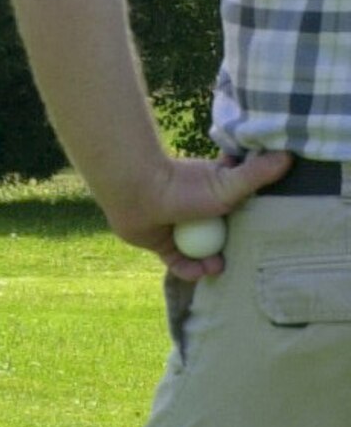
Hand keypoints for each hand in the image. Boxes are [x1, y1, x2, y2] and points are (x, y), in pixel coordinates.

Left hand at [105, 150, 292, 279]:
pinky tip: (199, 272)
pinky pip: (178, 263)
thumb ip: (257, 173)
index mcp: (215, 195)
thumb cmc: (184, 186)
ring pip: (201, 253)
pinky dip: (188, 270)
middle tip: (241, 260)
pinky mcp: (161, 244)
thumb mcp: (228, 184)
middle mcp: (198, 213)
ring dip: (210, 263)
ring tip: (217, 268)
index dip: (249, 227)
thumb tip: (290, 154)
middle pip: (221, 237)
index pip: (238, 214)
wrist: (137, 193)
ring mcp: (179, 230)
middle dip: (232, 250)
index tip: (260, 239)